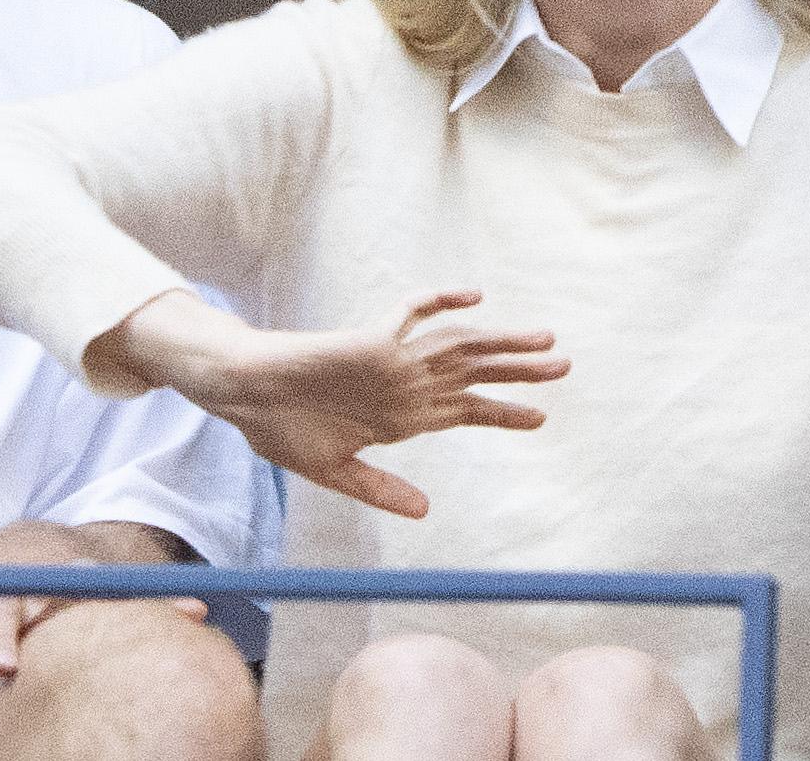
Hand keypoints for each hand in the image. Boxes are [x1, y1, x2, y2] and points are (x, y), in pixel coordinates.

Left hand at [0, 525, 205, 748]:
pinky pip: (138, 593)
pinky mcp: (105, 583)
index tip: (8, 664)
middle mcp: (38, 584)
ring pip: (108, 588)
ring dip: (141, 602)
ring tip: (177, 615)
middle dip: (84, 614)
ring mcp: (76, 578)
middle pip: (62, 595)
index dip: (1, 639)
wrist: (17, 553)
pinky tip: (193, 614)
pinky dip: (165, 603)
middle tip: (106, 638)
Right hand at [152, 289, 564, 519]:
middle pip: (475, 374)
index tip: (541, 419)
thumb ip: (380, 488)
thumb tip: (424, 511)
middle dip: (520, 371)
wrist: (244, 396)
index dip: (504, 413)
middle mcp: (406, 385)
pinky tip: (473, 296)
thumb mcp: (337, 470)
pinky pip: (411, 316)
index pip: (467, 411)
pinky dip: (440, 302)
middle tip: (564, 366)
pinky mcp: (370, 344)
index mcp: (403, 416)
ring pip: (459, 346)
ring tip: (544, 339)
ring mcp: (391, 362)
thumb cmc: (284, 430)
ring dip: (502, 341)